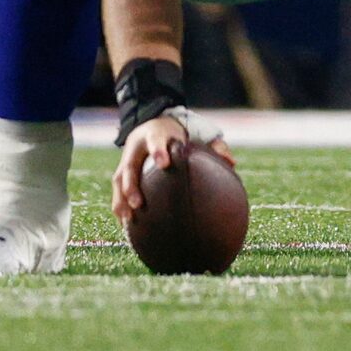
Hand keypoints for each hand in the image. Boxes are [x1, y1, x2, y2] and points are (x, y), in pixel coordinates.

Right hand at [110, 113, 234, 222]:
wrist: (152, 124)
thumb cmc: (177, 133)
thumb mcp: (195, 132)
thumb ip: (213, 146)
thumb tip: (232, 163)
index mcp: (155, 134)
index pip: (155, 141)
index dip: (158, 152)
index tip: (165, 164)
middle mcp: (136, 147)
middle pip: (129, 166)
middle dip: (132, 185)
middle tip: (139, 203)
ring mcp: (127, 159)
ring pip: (119, 180)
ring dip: (122, 200)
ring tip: (128, 220)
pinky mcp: (123, 171)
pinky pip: (118, 190)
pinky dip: (120, 206)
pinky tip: (127, 226)